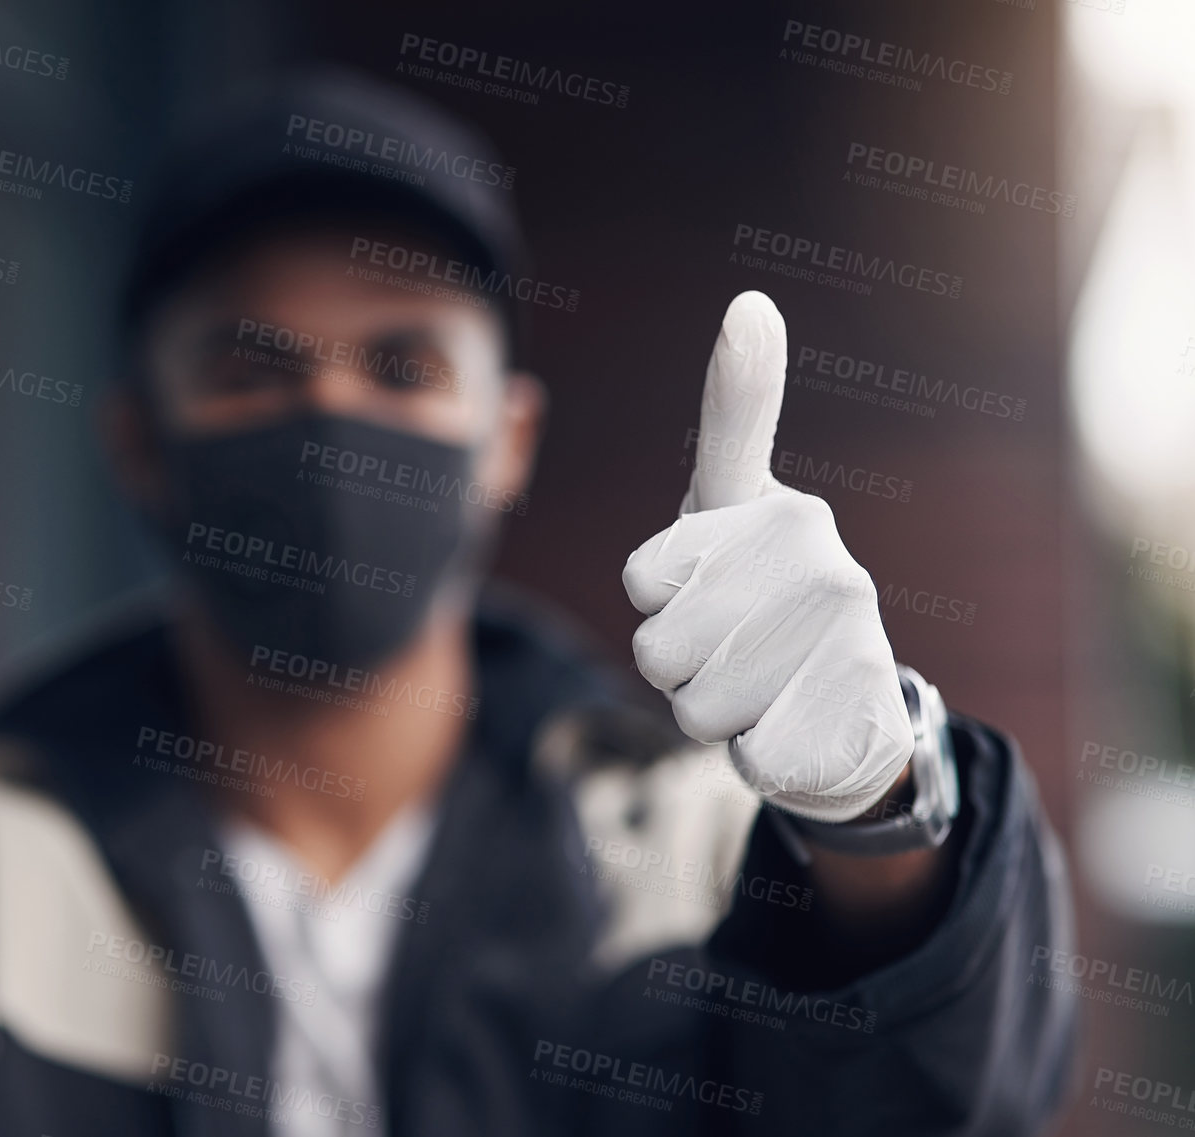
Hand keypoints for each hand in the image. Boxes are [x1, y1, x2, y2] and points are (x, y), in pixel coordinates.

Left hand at [622, 291, 911, 823]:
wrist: (852, 711)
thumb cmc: (767, 595)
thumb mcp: (735, 501)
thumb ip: (739, 410)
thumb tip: (752, 301)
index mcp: (783, 515)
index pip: (647, 575)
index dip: (654, 593)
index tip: (697, 574)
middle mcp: (828, 570)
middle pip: (657, 650)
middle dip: (676, 667)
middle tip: (729, 648)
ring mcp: (851, 650)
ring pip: (696, 709)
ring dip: (713, 713)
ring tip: (763, 685)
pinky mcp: (858, 727)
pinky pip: (749, 757)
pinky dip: (758, 756)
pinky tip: (796, 727)